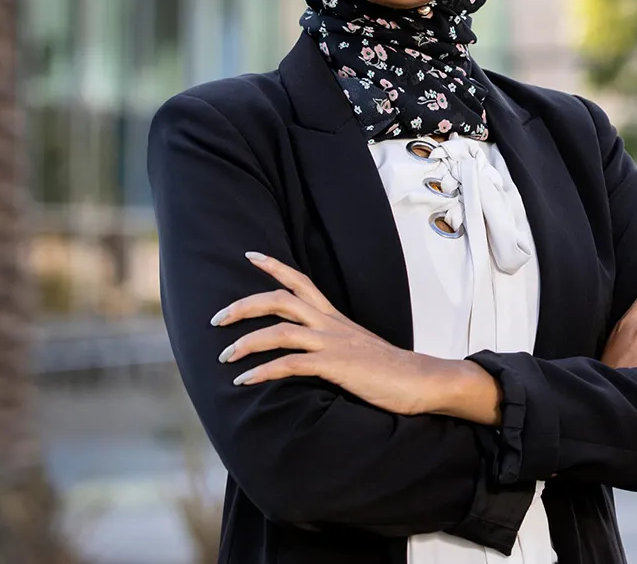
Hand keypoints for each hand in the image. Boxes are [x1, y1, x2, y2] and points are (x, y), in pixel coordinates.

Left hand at [213, 251, 443, 415]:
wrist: (419, 380)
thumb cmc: (389, 370)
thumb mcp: (356, 348)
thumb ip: (333, 344)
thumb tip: (310, 352)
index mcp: (334, 318)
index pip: (301, 281)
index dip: (274, 267)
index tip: (250, 256)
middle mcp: (330, 324)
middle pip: (280, 299)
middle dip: (244, 305)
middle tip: (217, 318)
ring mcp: (332, 343)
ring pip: (279, 331)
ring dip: (246, 342)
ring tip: (225, 357)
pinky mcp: (335, 365)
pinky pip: (290, 364)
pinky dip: (262, 370)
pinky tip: (244, 381)